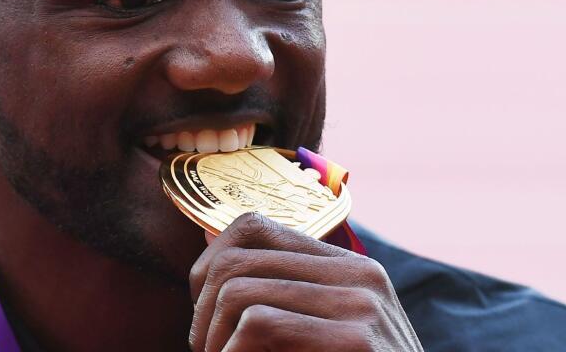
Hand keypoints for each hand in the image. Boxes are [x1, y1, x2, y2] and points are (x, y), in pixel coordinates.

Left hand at [188, 213, 422, 350]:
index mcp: (349, 267)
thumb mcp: (318, 329)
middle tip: (205, 348)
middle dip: (202, 308)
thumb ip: (276, 290)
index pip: (254, 226)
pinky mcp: (357, 340)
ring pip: (240, 291)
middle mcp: (360, 274)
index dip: (211, 263)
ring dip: (213, 338)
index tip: (203, 309)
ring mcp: (363, 305)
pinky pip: (260, 324)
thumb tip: (205, 237)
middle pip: (238, 259)